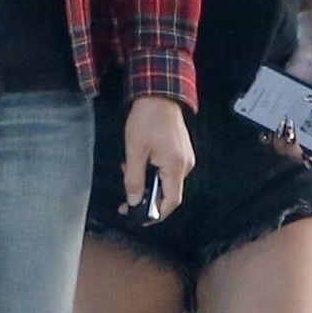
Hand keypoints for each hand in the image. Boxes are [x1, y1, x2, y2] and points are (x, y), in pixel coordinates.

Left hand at [121, 95, 193, 222]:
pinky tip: (140, 163)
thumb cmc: (146, 119)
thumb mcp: (134, 151)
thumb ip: (134, 179)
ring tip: (129, 170)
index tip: (138, 218)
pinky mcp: (181, 152)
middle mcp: (185, 165)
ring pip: (167, 182)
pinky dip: (153, 172)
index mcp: (175, 166)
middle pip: (169, 194)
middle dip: (147, 198)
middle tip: (126, 199)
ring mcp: (185, 158)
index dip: (155, 214)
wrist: (159, 94)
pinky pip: (168, 171)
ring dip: (148, 183)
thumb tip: (134, 201)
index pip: (170, 202)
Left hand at [268, 56, 311, 167]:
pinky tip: (268, 126)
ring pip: (281, 147)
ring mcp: (289, 131)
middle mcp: (307, 138)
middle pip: (297, 155)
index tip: (311, 155)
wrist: (308, 66)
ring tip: (282, 125)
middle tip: (293, 134)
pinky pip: (267, 136)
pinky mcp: (275, 123)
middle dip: (293, 149)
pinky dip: (266, 134)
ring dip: (279, 141)